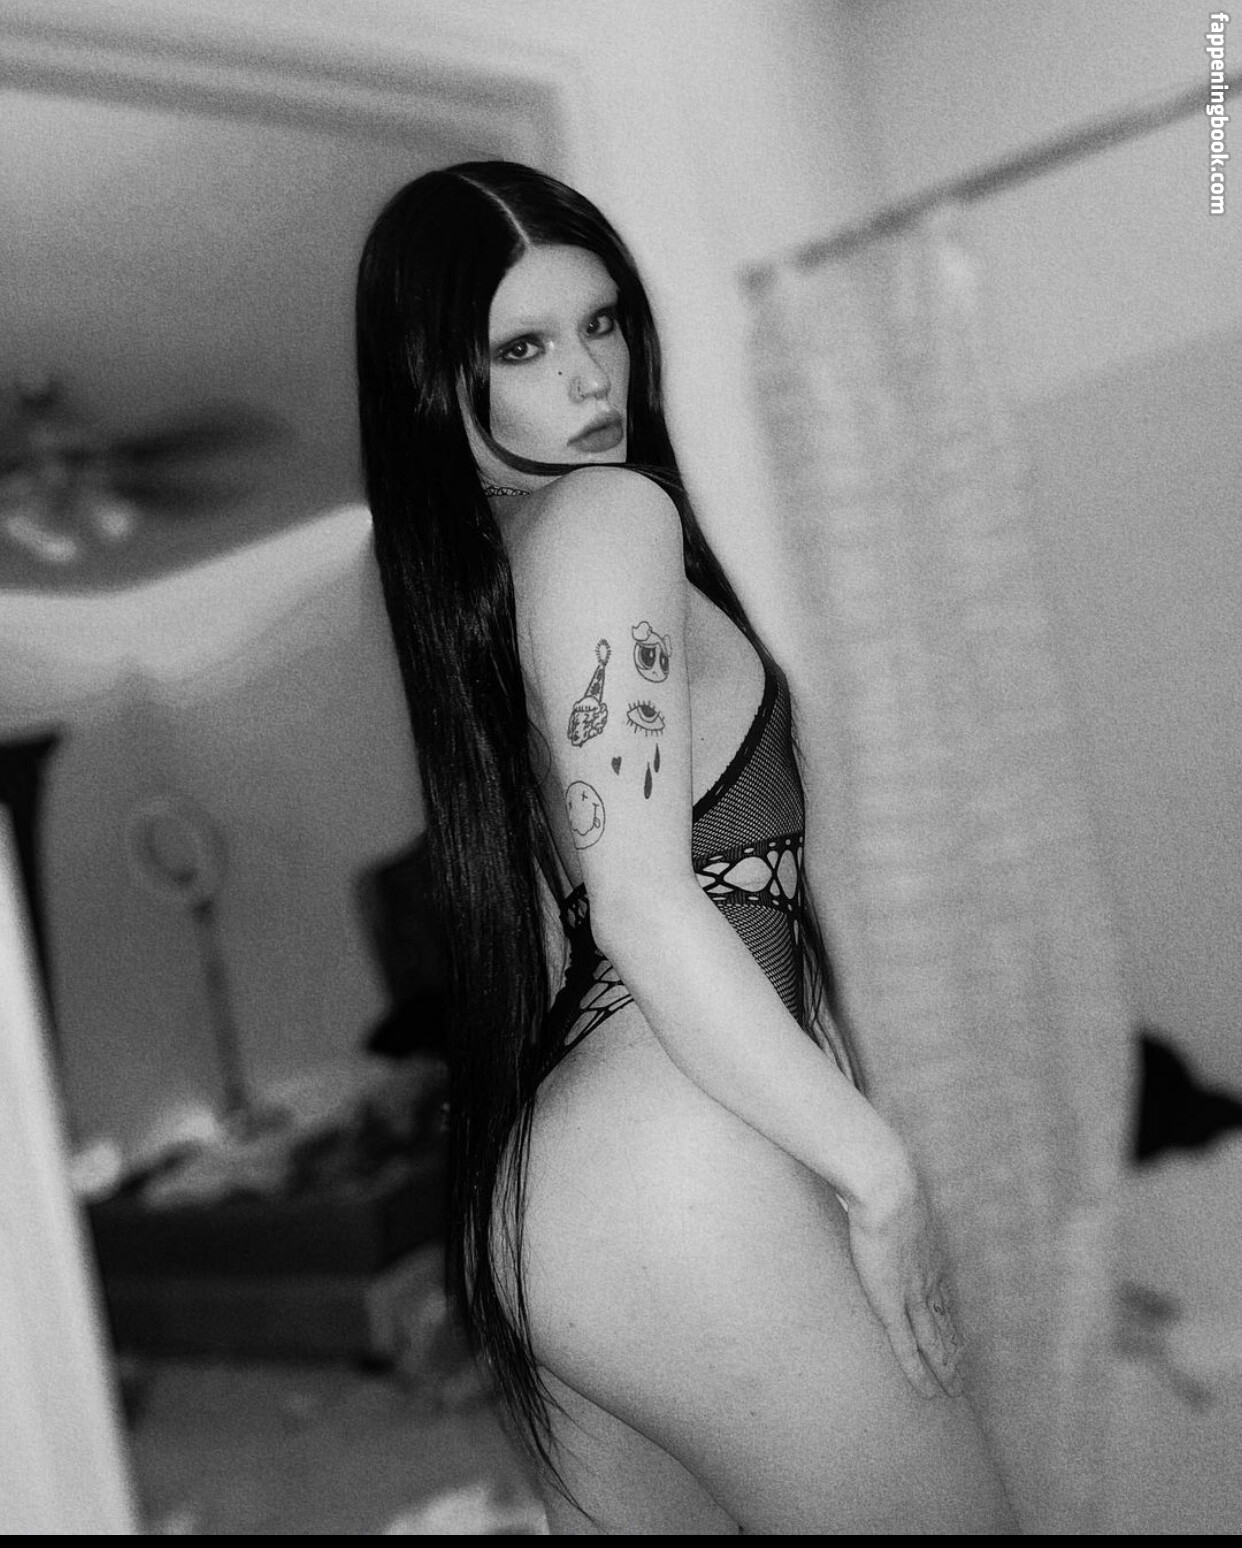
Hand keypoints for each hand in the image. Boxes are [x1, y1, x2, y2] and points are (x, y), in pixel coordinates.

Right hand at [846, 1162, 964, 1399]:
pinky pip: (908, 1347)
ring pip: (935, 1342)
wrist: (886, 1187)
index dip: (951, 1321)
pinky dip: (918, 1371)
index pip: (944, 1297)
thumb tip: (878, 1194)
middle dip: (955, 1351)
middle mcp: (929, 1278)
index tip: (959, 1338)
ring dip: (946, 1369)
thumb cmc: (884, 1182)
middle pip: (946, 1324)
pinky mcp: (893, 1303)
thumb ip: (890, 1204)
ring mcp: (913, 1293)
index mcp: (930, 1254)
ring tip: (954, 1392)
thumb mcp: (894, 1195)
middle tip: (964, 1377)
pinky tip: (927, 1391)